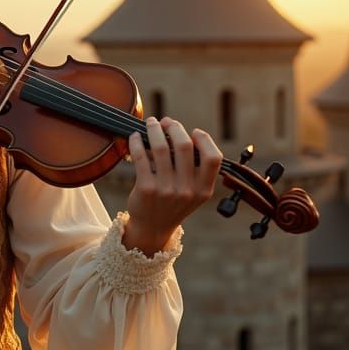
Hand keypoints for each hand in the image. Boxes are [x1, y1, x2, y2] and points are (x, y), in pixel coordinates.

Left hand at [124, 116, 222, 255]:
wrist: (152, 228)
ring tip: (150, 123)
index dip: (205, 140)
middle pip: (185, 146)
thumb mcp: (193, 192)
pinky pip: (141, 157)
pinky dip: (137, 142)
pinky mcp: (146, 189)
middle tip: (166, 122)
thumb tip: (179, 132)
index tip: (193, 131)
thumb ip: (195, 168)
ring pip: (161, 148)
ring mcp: (167, 190)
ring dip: (154, 129)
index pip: (213, 158)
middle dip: (174, 127)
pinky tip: (135, 137)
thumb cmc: (173, 202)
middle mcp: (187, 190)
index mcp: (204, 189)